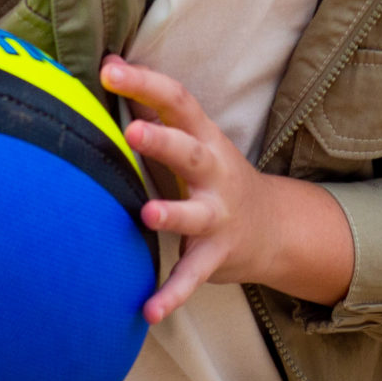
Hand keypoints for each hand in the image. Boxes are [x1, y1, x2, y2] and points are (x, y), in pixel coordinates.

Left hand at [99, 55, 354, 320]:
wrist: (274, 228)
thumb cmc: (214, 175)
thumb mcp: (195, 140)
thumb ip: (154, 111)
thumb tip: (107, 69)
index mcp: (205, 138)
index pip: (178, 101)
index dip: (145, 83)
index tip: (109, 70)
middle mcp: (215, 173)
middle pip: (190, 152)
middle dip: (164, 140)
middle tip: (133, 130)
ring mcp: (219, 215)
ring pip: (195, 215)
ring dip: (172, 214)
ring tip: (147, 215)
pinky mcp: (217, 255)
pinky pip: (193, 276)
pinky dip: (172, 294)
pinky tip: (148, 311)